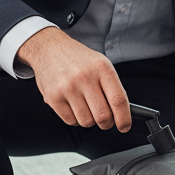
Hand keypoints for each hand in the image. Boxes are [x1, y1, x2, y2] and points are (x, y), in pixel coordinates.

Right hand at [17, 27, 131, 131]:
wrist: (49, 49)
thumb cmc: (78, 59)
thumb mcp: (101, 64)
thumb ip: (113, 87)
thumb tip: (123, 113)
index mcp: (102, 68)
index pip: (118, 100)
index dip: (124, 118)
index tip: (124, 126)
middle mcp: (85, 77)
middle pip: (103, 116)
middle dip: (106, 123)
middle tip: (105, 119)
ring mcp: (68, 88)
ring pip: (87, 121)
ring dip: (89, 120)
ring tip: (85, 106)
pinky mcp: (53, 97)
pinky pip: (71, 121)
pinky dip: (75, 118)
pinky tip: (73, 105)